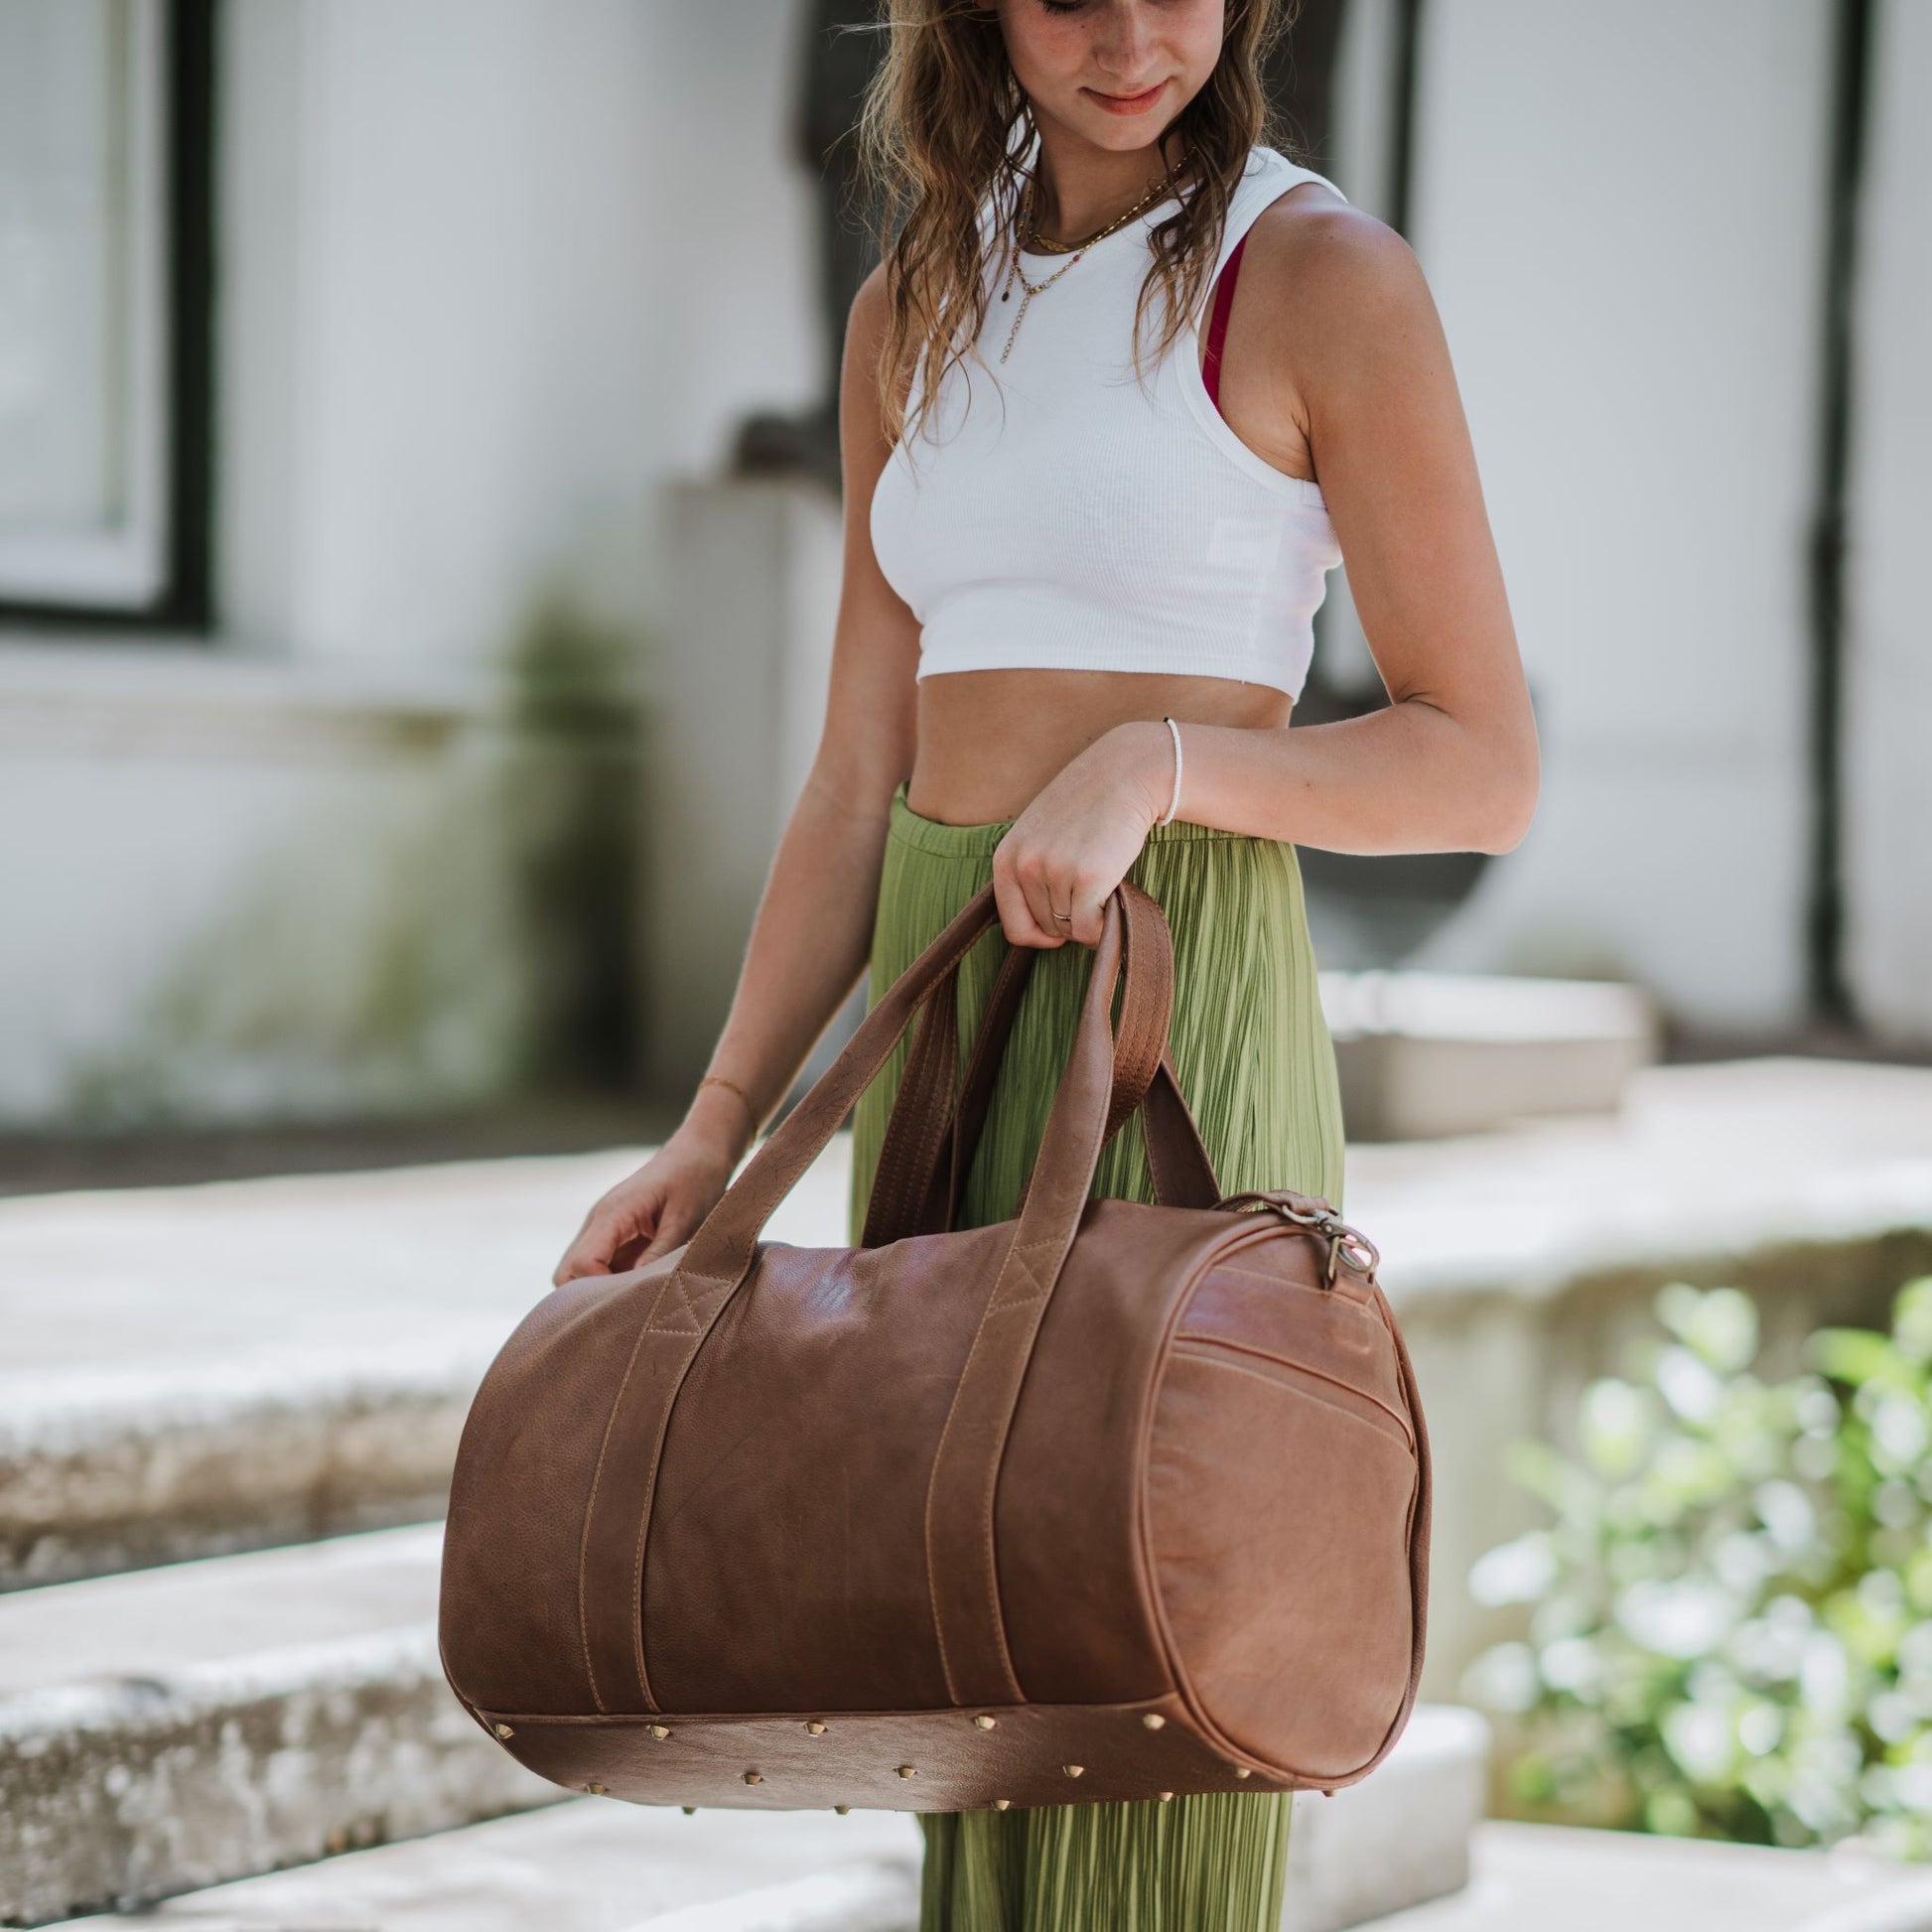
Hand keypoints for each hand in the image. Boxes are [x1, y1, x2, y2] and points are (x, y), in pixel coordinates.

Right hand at [551, 1111, 743, 1285]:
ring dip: (600, 1290)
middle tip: (628, 1308)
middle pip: (567, 1273)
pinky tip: (640, 1288)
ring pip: (578, 1272)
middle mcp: (599, 1221)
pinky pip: (600, 1266)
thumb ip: (660, 1252)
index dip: (600, 1289)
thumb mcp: (686, 1218)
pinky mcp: (616, 1235)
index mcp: (613, 1213)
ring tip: (635, 1299)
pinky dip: (612, 1282)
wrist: (699, 1151)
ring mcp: (604, 1228)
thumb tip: (634, 1289)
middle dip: (588, 1297)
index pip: (582, 1263)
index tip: (632, 1300)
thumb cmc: (696, 1179)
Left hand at [991, 720, 1174, 948]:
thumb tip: (1045, 934)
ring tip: (1103, 883)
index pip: (1014, 927)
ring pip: (1073, 930)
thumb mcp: (1039, 836)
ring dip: (1092, 917)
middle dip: (1071, 921)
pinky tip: (1115, 896)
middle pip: (1047, 929)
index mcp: (1006, 858)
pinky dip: (1107, 925)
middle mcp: (1024, 865)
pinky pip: (1093, 929)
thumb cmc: (1087, 807)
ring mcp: (1054, 871)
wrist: (1124, 774)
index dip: (1041, 935)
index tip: (1060, 927)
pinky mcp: (1087, 876)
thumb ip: (1031, 875)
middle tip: (1091, 892)